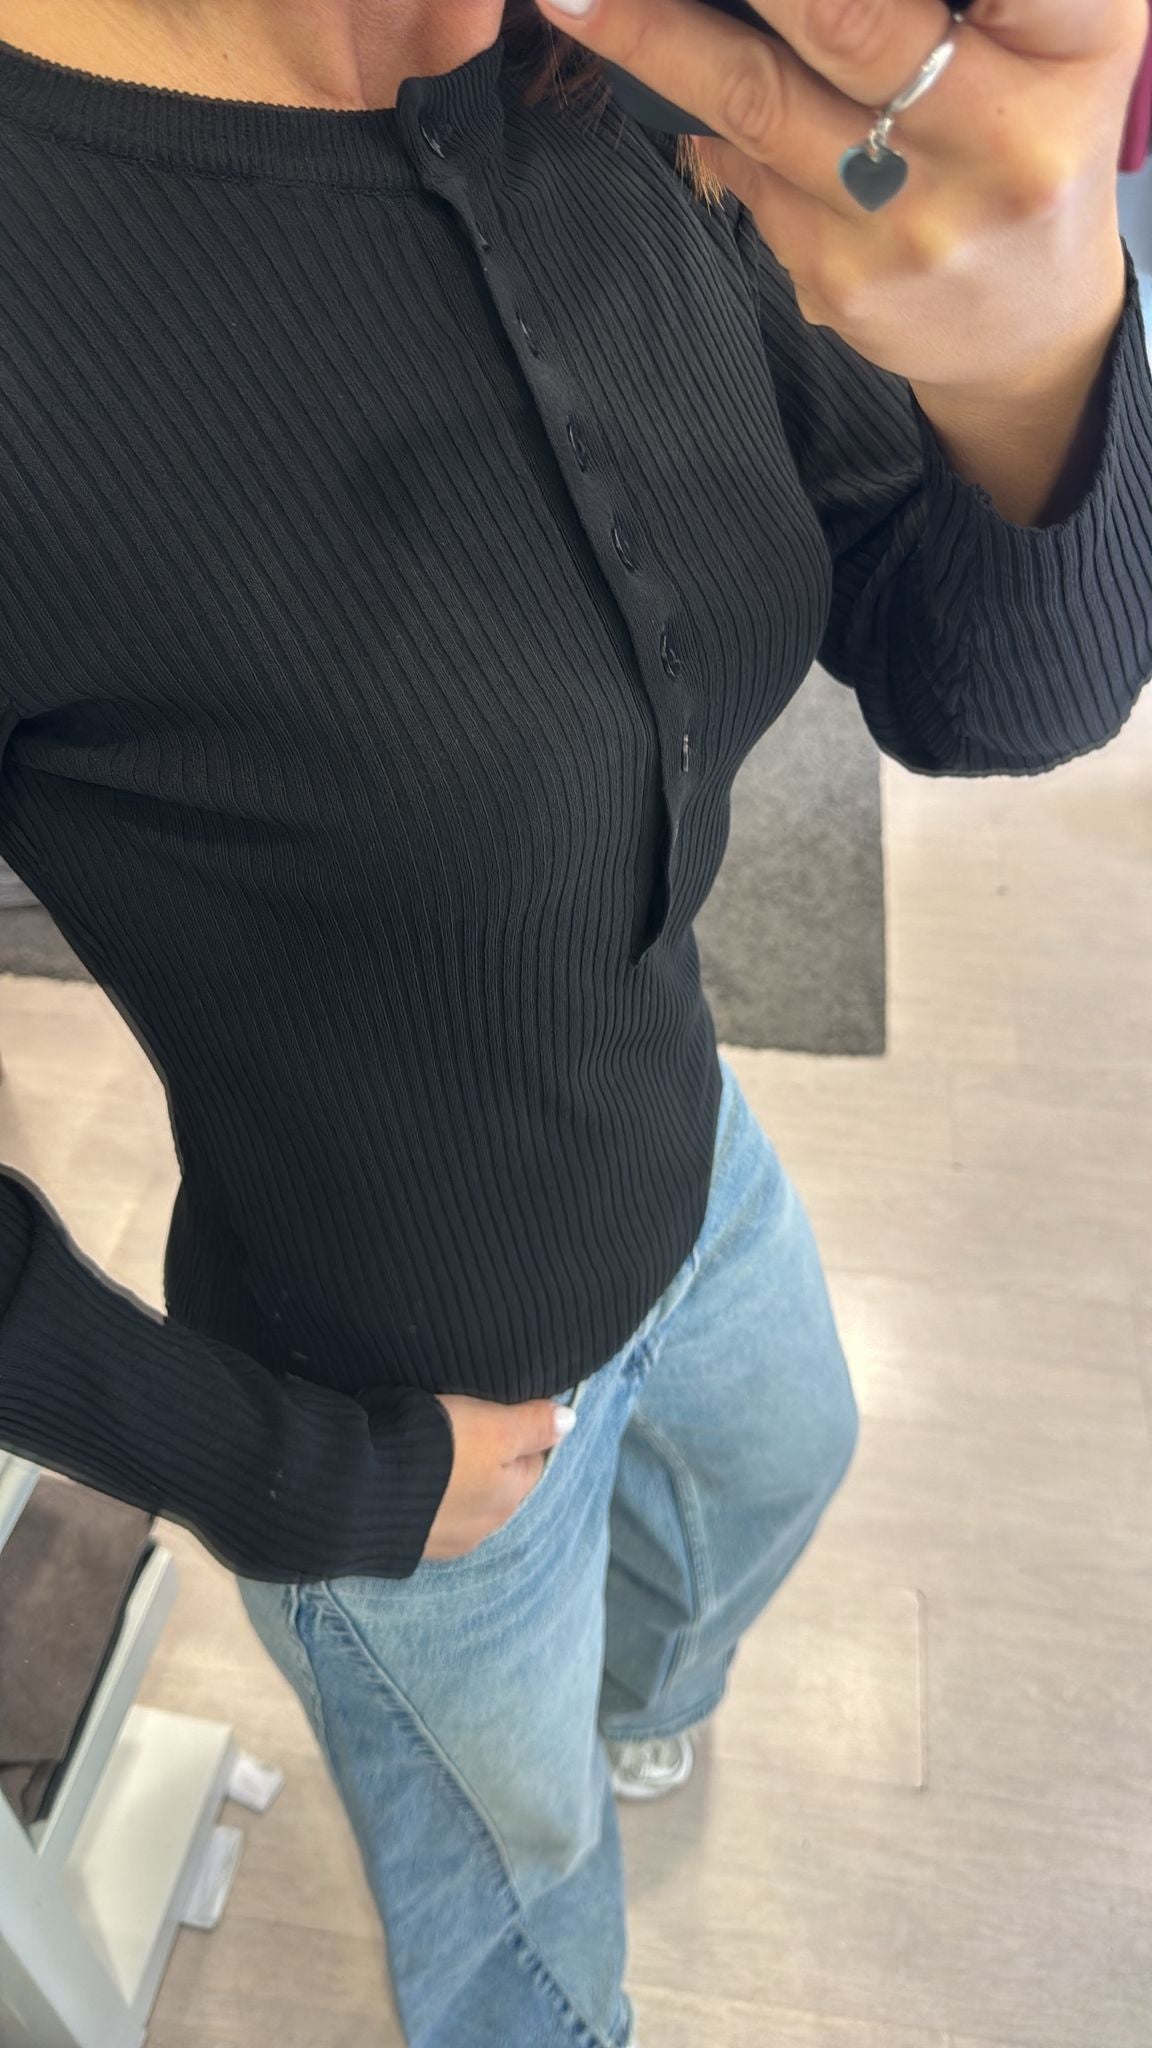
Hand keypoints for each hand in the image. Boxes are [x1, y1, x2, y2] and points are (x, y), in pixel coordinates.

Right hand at [423, 1393, 574, 1559]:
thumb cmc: (436, 1450)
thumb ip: (533, 1424)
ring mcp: (445, 1540)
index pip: (532, 1459)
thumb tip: (569, 1421)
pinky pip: (430, 1515)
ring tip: (432, 1452)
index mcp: (509, 1496)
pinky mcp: (409, 1543)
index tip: (500, 1411)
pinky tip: (411, 1480)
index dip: (519, 1431)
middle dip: (487, 1459)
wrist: (359, 1489)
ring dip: (455, 1481)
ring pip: (463, 1501)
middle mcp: (483, 1526)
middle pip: (498, 1483)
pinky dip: (427, 1498)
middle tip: (463, 1427)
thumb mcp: (495, 1427)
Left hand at [534, 0, 1144, 393]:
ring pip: (760, 102)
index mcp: (1074, 45)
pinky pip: (746, 174)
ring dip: (654, 37)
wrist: (1028, 325)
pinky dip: (695, 111)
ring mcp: (914, 227)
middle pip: (846, 18)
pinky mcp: (844, 284)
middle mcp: (1004, 138)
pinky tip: (650, 70)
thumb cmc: (1029, 132)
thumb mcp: (1053, 33)